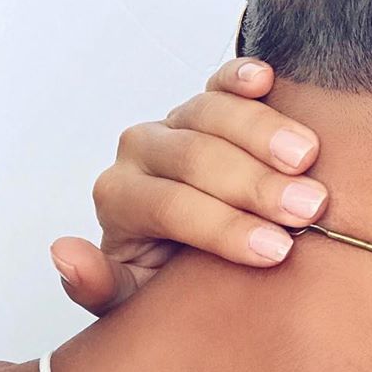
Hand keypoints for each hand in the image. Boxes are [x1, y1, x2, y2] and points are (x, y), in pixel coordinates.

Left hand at [49, 57, 325, 315]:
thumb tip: (64, 252)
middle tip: (306, 206)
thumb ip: (98, 284)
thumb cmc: (165, 274)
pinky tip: (264, 79)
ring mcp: (175, 119)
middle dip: (256, 182)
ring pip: (212, 111)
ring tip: (307, 156)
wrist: (184, 245)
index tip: (277, 250)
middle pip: (197, 155)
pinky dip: (242, 74)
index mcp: (120, 198)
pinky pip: (222, 80)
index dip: (225, 227)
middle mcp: (141, 151)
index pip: (171, 206)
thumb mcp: (131, 297)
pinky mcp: (209, 98)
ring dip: (264, 131)